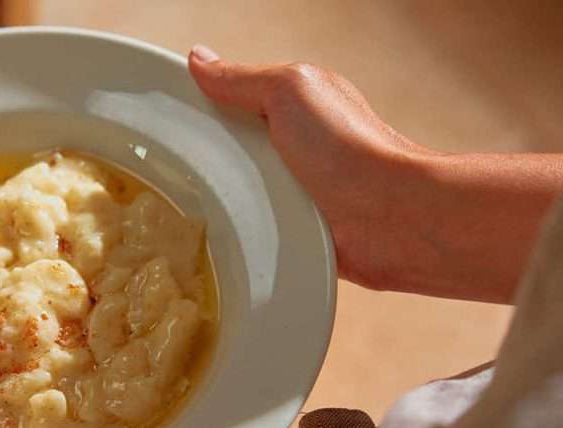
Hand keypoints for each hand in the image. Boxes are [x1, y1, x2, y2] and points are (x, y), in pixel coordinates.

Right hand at [189, 45, 429, 291]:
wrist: (390, 219)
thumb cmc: (352, 150)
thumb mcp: (289, 90)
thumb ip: (242, 78)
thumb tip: (201, 60)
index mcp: (298, 106)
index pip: (236, 99)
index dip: (205, 107)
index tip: (173, 120)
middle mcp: (298, 147)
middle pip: (232, 149)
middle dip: (210, 158)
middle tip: (184, 167)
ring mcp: (298, 190)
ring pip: (240, 191)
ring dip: (226, 198)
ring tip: (205, 203)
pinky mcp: (297, 230)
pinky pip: (256, 226)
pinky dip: (244, 229)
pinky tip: (232, 231)